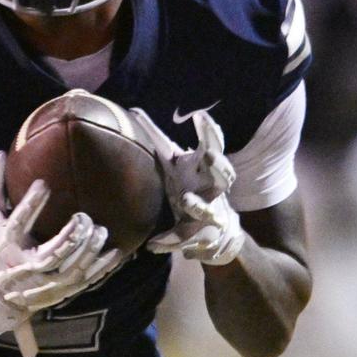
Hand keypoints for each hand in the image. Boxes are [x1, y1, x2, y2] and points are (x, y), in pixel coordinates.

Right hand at [0, 151, 123, 333]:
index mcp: (7, 244)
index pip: (18, 222)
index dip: (30, 203)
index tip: (43, 184)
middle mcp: (25, 266)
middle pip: (50, 255)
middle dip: (69, 237)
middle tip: (83, 216)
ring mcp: (44, 284)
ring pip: (71, 271)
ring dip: (88, 251)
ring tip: (100, 230)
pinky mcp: (59, 292)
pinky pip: (84, 281)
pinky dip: (101, 268)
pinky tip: (114, 251)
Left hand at [127, 109, 243, 265]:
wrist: (217, 234)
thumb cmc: (189, 186)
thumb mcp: (174, 163)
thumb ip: (157, 139)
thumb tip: (134, 110)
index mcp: (205, 170)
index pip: (212, 147)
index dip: (209, 132)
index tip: (202, 117)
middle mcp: (213, 190)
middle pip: (222, 176)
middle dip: (217, 165)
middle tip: (208, 155)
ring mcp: (210, 214)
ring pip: (207, 210)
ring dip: (198, 205)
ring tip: (186, 200)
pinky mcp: (199, 237)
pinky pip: (183, 240)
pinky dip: (168, 242)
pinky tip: (153, 245)